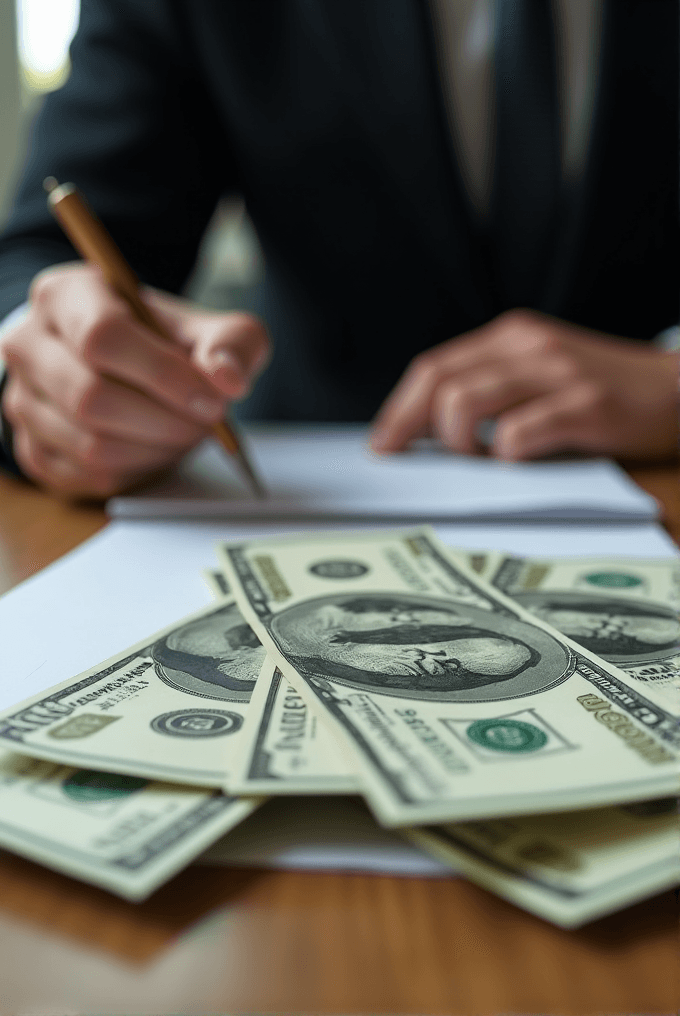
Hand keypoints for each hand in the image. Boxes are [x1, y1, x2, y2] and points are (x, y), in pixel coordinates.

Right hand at [0, 263, 269, 496]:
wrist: (120, 369)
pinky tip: (156, 448)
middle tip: (205, 423)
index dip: (163, 374)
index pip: (101, 336)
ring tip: (183, 432)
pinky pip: (88, 476)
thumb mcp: (205, 328)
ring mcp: (22, 401)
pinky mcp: (32, 451)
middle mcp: (28, 344)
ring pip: (90, 445)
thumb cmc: (161, 344)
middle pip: (91, 397)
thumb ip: (231, 344)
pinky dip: (136, 471)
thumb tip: (227, 380)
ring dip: (155, 449)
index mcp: (65, 296)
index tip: (213, 400)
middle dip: (165, 420)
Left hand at [371, 309, 679, 459]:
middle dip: (414, 428)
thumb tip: (431, 433)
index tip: (382, 445)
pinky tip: (515, 464)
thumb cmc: (604, 391)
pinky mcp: (586, 404)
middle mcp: (528, 346)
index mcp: (511, 336)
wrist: (679, 389)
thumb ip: (494, 389)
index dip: (400, 409)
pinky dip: (504, 457)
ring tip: (478, 462)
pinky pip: (519, 433)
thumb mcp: (542, 374)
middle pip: (439, 383)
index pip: (433, 367)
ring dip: (459, 443)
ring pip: (466, 403)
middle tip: (417, 459)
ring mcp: (557, 372)